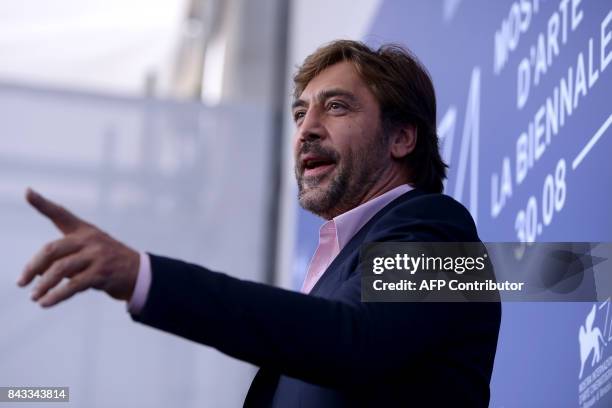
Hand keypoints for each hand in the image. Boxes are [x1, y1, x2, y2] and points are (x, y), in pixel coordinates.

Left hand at [18, 188, 139, 306]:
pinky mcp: (102, 273)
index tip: (28, 192)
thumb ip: (64, 257)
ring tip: (34, 297)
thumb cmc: (108, 262)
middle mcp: (90, 239)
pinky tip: (45, 303)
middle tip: (21, 282)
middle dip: (33, 267)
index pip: (61, 214)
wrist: (140, 273)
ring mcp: (97, 255)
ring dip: (43, 285)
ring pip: (60, 269)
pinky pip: (73, 285)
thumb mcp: (89, 252)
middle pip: (52, 249)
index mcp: (85, 231)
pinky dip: (56, 296)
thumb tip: (36, 273)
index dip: (43, 203)